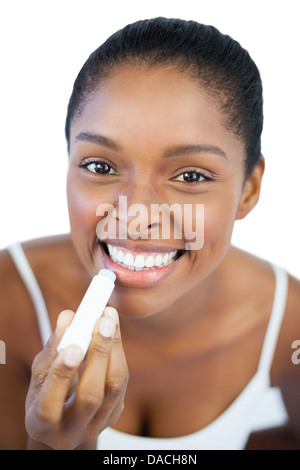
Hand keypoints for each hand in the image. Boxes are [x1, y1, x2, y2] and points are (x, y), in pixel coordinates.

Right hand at [25, 307, 128, 449]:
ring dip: (113, 349)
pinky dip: (117, 354)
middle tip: (102, 321)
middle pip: (91, 396)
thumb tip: (68, 317)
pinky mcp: (114, 415)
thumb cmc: (45, 395)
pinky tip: (112, 333)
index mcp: (42, 425)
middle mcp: (71, 432)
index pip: (50, 405)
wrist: (64, 423)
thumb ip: (52, 349)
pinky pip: (121, 383)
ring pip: (114, 388)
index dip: (62, 375)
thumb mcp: (40, 376)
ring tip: (109, 319)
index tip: (73, 346)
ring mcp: (96, 426)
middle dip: (98, 354)